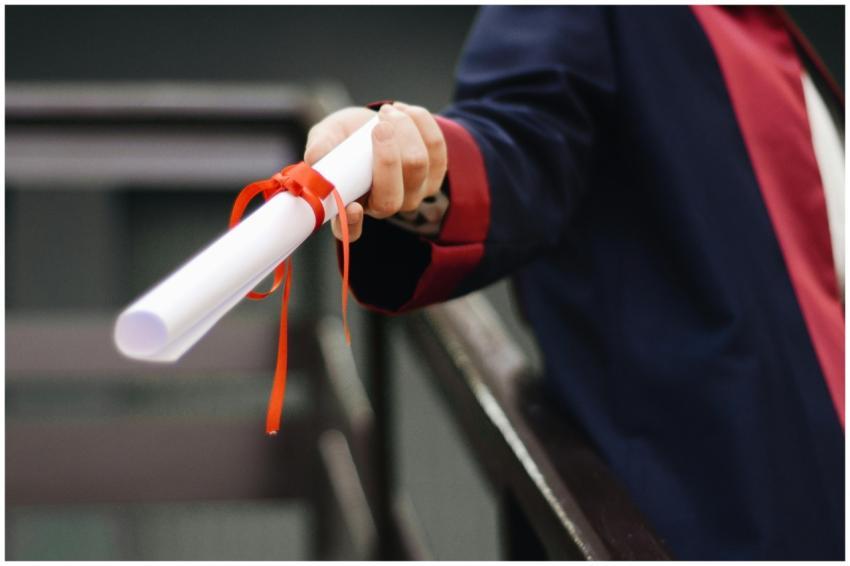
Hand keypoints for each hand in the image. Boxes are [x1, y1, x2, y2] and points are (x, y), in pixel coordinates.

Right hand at [304, 102, 446, 241]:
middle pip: (391, 197)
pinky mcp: (435, 174)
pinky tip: (404, 111)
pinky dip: (421, 122)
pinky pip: (436, 147)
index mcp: (351, 206)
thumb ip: (320, 146)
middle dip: (388, 157)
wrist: (374, 122)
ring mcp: (413, 194)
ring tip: (386, 112)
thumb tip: (315, 158)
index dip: (352, 223)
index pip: (351, 230)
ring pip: (417, 165)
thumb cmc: (345, 136)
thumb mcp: (327, 136)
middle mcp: (384, 207)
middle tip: (379, 126)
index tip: (353, 207)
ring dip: (404, 130)